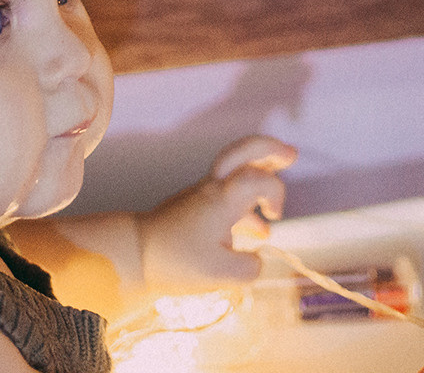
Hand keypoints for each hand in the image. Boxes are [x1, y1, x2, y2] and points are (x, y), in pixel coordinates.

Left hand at [135, 135, 295, 291]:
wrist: (132, 254)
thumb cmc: (175, 261)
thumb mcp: (220, 274)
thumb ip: (249, 268)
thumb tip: (258, 258)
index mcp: (222, 199)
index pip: (260, 178)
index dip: (276, 192)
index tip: (273, 217)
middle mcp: (213, 189)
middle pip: (243, 152)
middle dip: (270, 149)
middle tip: (290, 154)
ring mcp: (202, 196)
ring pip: (235, 173)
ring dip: (259, 180)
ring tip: (275, 207)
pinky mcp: (194, 208)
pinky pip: (226, 197)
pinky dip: (245, 207)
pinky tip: (255, 232)